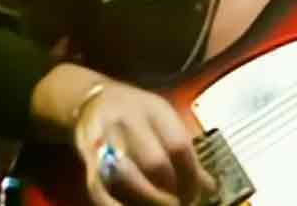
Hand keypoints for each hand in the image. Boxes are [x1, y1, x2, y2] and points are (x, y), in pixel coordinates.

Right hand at [72, 81, 215, 205]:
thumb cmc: (136, 112)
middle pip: (154, 164)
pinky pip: (100, 191)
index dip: (191, 176)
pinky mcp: (87, 161)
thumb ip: (183, 150)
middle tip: (180, 204)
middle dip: (171, 192)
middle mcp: (127, 123)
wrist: (92, 101)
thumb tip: (209, 187)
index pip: (179, 145)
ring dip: (148, 202)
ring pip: (126, 180)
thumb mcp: (162, 118)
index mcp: (153, 110)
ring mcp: (103, 141)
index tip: (196, 194)